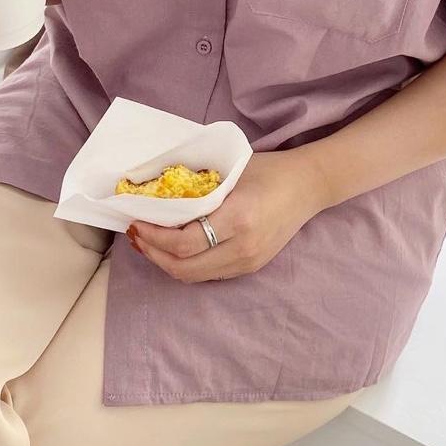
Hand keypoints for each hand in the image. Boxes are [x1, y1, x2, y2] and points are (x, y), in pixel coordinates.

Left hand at [127, 149, 330, 281]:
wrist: (309, 186)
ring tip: (149, 243)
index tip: (135, 220)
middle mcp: (243, 247)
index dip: (153, 236)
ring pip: (194, 276)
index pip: (183, 242)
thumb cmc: (269, 170)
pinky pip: (209, 273)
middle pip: (183, 267)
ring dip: (166, 262)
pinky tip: (174, 248)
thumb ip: (197, 186)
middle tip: (135, 234)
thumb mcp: (230, 170)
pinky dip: (186, 263)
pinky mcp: (251, 267)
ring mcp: (248, 262)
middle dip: (153, 253)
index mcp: (237, 219)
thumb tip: (155, 193)